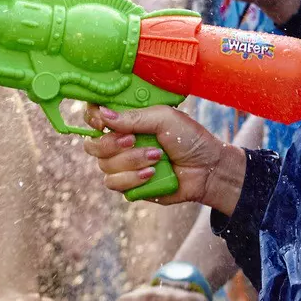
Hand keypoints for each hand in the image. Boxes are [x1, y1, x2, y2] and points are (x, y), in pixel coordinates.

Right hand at [80, 105, 245, 209]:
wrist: (208, 169)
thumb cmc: (189, 139)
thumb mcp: (165, 119)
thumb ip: (134, 117)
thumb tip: (103, 114)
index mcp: (127, 121)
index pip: (95, 116)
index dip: (92, 118)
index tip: (102, 121)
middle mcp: (120, 142)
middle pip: (93, 145)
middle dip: (112, 144)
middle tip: (134, 140)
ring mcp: (123, 165)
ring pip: (105, 165)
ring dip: (131, 161)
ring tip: (157, 157)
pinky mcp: (129, 186)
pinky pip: (115, 183)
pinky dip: (133, 178)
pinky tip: (153, 173)